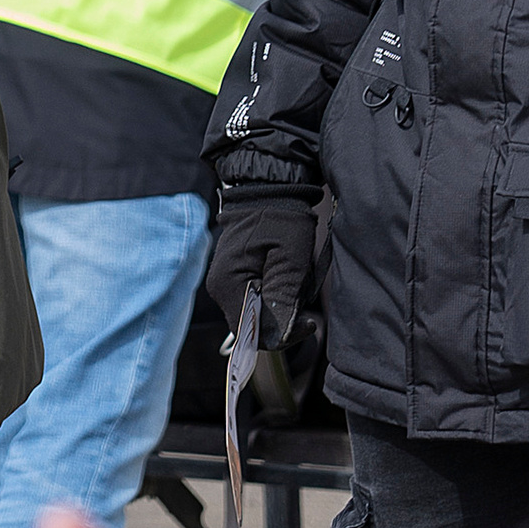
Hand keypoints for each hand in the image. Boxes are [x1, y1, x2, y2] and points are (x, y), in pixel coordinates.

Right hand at [204, 188, 319, 343]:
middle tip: (304, 293)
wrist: (267, 190)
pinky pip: (256, 299)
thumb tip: (279, 338)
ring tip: (295, 278)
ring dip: (280, 304)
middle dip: (283, 317)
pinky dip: (274, 293)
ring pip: (257, 314)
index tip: (308, 322)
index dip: (282, 336)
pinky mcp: (234, 276)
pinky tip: (285, 275)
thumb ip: (283, 299)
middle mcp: (220, 288)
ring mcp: (225, 282)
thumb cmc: (280, 219)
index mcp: (229, 285)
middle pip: (254, 326)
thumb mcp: (291, 260)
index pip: (251, 334)